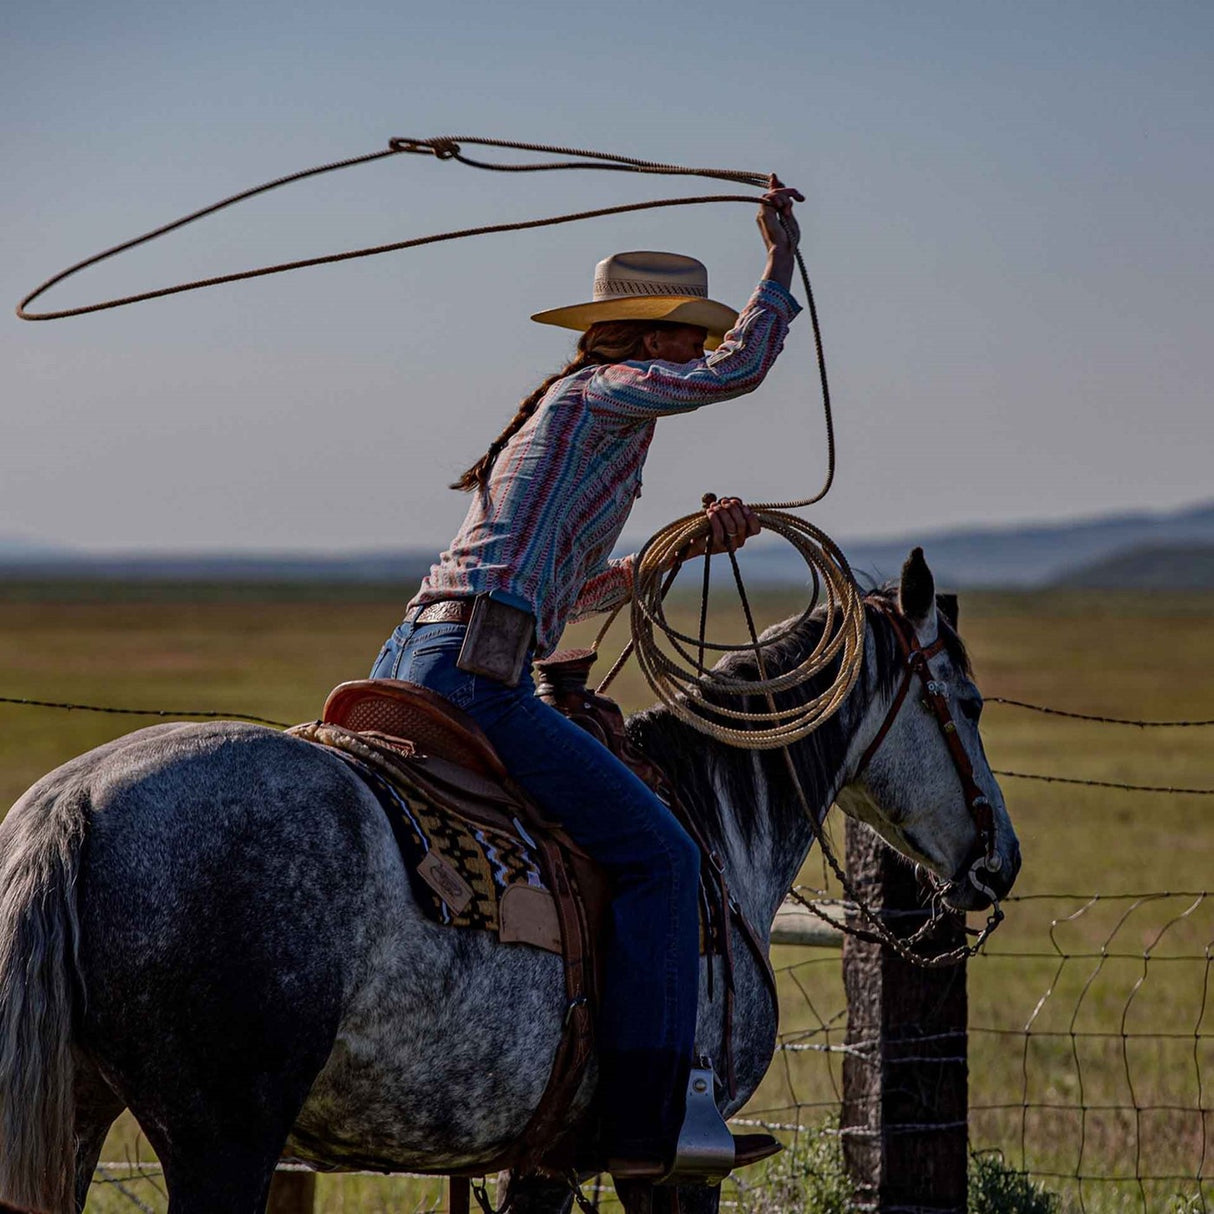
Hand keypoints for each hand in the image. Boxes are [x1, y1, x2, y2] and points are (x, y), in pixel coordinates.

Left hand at [690, 496, 761, 557]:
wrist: (695, 535)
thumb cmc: (711, 520)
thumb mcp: (723, 509)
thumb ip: (732, 504)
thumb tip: (736, 501)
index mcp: (744, 533)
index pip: (755, 529)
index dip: (750, 516)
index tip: (740, 505)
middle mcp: (739, 541)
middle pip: (741, 524)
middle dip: (732, 509)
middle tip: (723, 501)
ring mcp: (729, 545)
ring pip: (731, 527)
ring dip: (722, 512)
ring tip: (714, 506)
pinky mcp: (717, 547)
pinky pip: (719, 532)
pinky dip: (715, 520)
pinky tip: (710, 512)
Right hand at [757, 174, 803, 289]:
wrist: (783, 251)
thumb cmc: (788, 239)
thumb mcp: (789, 216)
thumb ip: (786, 202)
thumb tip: (783, 189)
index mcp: (770, 214)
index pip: (772, 194)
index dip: (779, 186)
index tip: (786, 185)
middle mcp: (764, 212)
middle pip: (775, 191)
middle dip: (789, 191)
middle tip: (800, 198)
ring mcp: (762, 213)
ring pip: (773, 193)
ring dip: (785, 196)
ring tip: (789, 209)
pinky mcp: (763, 213)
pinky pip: (770, 196)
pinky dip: (780, 199)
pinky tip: (784, 208)